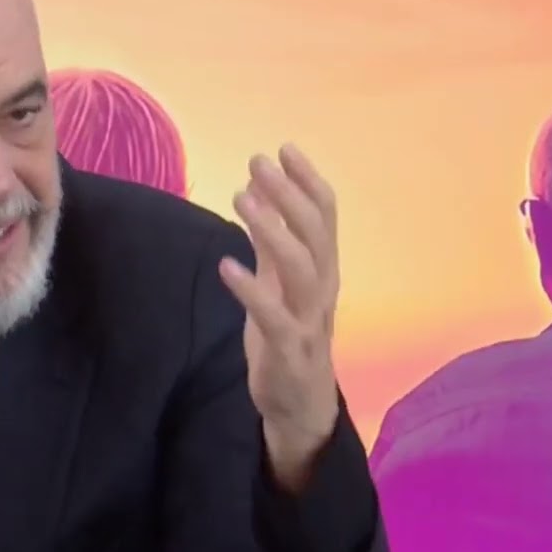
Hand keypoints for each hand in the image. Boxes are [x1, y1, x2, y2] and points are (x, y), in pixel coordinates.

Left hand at [217, 144, 341, 492]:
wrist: (298, 404)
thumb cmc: (286, 335)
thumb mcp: (278, 282)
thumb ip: (271, 240)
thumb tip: (258, 189)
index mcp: (323, 268)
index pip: (325, 215)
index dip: (307, 180)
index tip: (283, 147)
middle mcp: (323, 288)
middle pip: (315, 233)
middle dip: (288, 194)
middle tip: (258, 161)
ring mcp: (310, 319)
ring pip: (302, 269)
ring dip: (274, 231)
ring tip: (243, 199)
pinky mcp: (289, 349)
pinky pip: (274, 316)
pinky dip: (251, 289)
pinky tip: (226, 266)